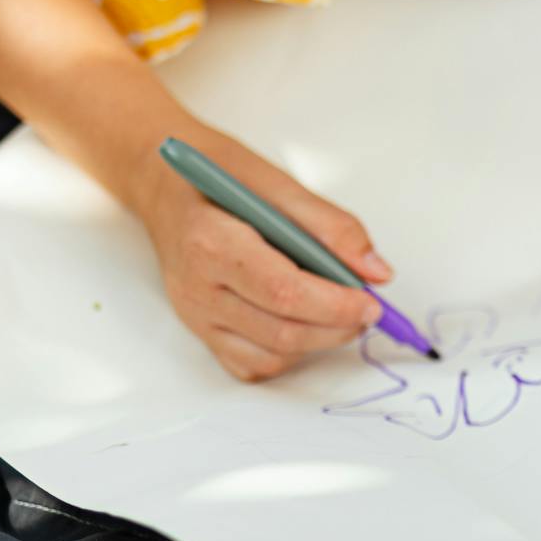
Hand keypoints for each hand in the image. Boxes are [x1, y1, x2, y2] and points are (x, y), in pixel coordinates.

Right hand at [129, 124, 390, 380]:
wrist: (163, 184)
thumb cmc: (220, 176)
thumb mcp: (279, 182)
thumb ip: (332, 227)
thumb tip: (377, 272)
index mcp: (212, 243)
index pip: (285, 293)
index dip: (337, 304)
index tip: (373, 300)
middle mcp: (197, 287)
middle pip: (281, 331)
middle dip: (337, 327)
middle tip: (368, 309)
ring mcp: (195, 315)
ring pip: (270, 355)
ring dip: (318, 342)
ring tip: (340, 313)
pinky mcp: (200, 331)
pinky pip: (251, 363)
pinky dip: (288, 353)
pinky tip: (303, 323)